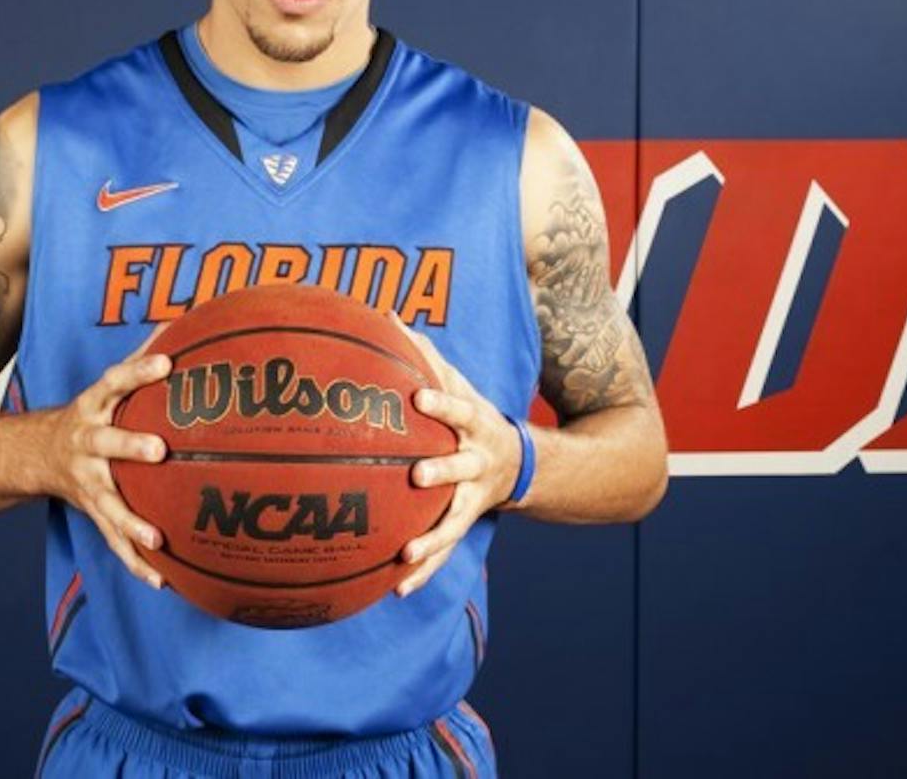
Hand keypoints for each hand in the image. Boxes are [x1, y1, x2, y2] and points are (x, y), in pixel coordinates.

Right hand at [39, 328, 171, 588]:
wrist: (34, 454)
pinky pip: (113, 541)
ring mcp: (87, 482)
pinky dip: (135, 562)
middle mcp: (86, 444)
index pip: (113, 382)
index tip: (166, 362)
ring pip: (107, 503)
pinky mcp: (92, 512)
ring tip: (156, 539)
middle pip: (106, 444)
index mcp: (92, 407)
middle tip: (159, 450)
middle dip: (130, 447)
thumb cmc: (90, 414)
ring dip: (130, 522)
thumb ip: (140, 359)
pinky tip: (163, 580)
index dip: (137, 371)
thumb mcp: (103, 387)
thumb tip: (184, 325)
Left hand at [394, 317, 522, 597]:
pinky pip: (443, 551)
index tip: (419, 395)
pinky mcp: (464, 525)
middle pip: (460, 468)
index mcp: (473, 424)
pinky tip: (397, 589)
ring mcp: (473, 498)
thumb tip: (385, 317)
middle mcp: (477, 462)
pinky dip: (423, 571)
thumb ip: (424, 355)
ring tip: (406, 553)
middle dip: (441, 472)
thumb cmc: (470, 416)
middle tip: (417, 476)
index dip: (442, 401)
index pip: (458, 407)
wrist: (520, 463)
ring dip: (432, 538)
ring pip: (453, 520)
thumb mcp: (459, 384)